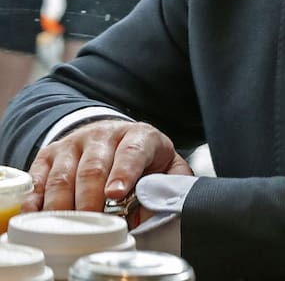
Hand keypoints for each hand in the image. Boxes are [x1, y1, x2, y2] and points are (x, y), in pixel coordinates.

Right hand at [23, 119, 192, 214]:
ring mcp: (73, 144)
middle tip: (91, 220)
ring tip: (67, 226)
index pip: (132, 152)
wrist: (114, 134)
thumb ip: (171, 183)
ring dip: (62, 205)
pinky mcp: (49, 156)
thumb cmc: (143, 157)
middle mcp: (104, 135)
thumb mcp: (166, 164)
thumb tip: (161, 207)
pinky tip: (36, 217)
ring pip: (63, 176)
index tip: (117, 194)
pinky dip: (34, 201)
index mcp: (138, 136)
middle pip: (93, 168)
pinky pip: (37, 179)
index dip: (124, 173)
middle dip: (90, 198)